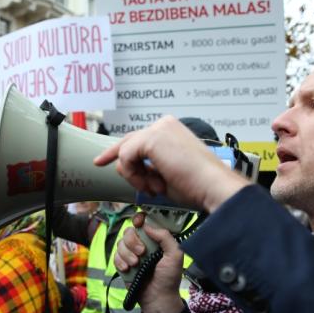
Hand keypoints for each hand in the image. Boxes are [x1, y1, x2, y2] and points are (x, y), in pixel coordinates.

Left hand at [94, 116, 249, 212]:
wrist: (213, 187)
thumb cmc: (197, 185)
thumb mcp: (164, 175)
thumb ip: (144, 168)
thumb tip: (123, 167)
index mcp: (171, 131)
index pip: (139, 138)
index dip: (121, 151)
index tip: (104, 159)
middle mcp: (164, 125)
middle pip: (128, 140)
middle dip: (118, 158)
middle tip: (100, 163)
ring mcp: (158, 129)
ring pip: (126, 151)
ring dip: (135, 175)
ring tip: (155, 187)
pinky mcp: (152, 138)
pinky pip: (125, 157)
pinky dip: (133, 175)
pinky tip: (150, 184)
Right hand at [114, 213, 184, 312]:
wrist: (157, 298)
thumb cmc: (169, 278)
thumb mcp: (175, 255)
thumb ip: (165, 237)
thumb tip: (148, 226)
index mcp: (156, 240)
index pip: (144, 222)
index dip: (139, 219)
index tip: (138, 223)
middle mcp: (143, 244)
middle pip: (129, 231)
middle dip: (133, 241)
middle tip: (142, 253)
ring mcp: (131, 254)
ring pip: (120, 243)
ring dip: (127, 254)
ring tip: (135, 265)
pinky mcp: (123, 264)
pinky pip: (115, 255)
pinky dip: (120, 262)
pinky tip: (128, 269)